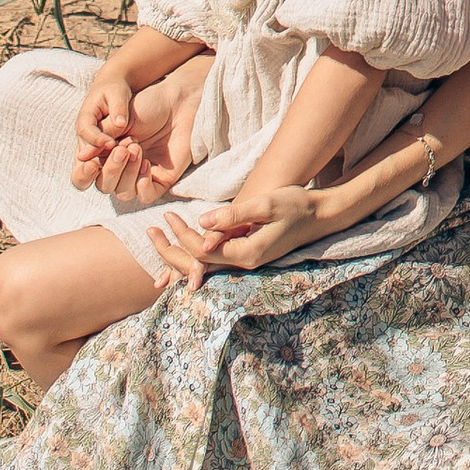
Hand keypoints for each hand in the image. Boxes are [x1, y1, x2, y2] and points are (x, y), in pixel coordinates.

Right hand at [73, 54, 205, 199]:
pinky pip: (145, 196)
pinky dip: (142, 184)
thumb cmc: (146, 105)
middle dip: (110, 169)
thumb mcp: (117, 119)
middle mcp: (119, 168)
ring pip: (123, 193)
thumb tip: (82, 157)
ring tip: (137, 148)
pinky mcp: (160, 180)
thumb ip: (99, 138)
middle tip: (123, 148)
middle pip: (103, 186)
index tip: (91, 163)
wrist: (176, 100)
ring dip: (127, 173)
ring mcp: (139, 175)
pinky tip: (147, 164)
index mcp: (103, 154)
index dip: (83, 174)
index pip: (83, 176)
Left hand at [153, 183, 326, 286]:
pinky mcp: (248, 255)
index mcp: (246, 254)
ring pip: (205, 265)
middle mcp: (244, 263)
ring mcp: (246, 262)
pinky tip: (182, 253)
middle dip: (171, 251)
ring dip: (180, 255)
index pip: (202, 250)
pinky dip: (195, 258)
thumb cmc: (296, 206)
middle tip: (149, 232)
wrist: (320, 216)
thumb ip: (234, 215)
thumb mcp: (266, 205)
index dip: (181, 235)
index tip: (167, 216)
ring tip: (158, 243)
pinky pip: (215, 261)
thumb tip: (202, 221)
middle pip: (198, 264)